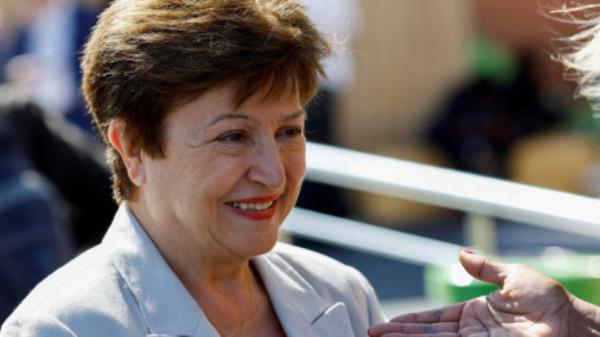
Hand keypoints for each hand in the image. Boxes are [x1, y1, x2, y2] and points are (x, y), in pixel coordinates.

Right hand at [369, 251, 572, 336]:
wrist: (571, 324)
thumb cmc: (549, 300)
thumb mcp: (513, 277)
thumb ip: (486, 268)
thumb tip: (461, 253)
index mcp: (473, 314)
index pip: (433, 319)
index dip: (409, 322)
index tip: (386, 325)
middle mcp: (470, 333)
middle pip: (426, 334)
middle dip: (398, 335)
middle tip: (372, 334)